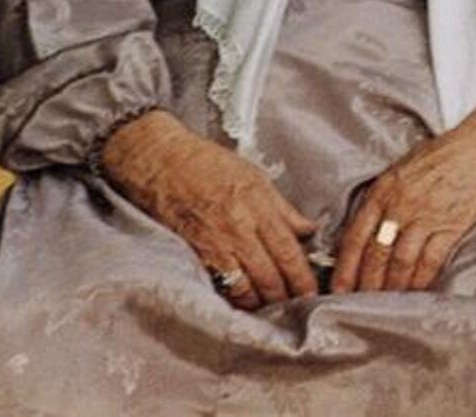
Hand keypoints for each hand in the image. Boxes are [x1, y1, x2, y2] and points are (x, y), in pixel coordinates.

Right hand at [100, 110, 316, 310]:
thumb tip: (308, 231)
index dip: (302, 278)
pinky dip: (233, 300)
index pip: (288, 252)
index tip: (313, 293)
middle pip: (269, 276)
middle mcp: (239, 231)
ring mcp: (215, 247)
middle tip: (298, 309)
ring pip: (245, 289)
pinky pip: (218, 288)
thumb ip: (283, 209)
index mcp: (259, 207)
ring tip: (272, 311)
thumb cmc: (210, 165)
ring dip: (261, 304)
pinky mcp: (193, 258)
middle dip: (286, 297)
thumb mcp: (256, 177)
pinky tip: (242, 305)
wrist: (162, 164)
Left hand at [331, 130, 475, 293]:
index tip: (338, 288)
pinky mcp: (450, 227)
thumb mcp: (403, 167)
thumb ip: (384, 196)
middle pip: (375, 255)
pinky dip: (420, 281)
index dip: (344, 267)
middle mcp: (401, 205)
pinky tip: (415, 292)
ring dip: (391, 287)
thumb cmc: (444, 155)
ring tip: (385, 303)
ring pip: (399, 263)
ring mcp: (426, 217)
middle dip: (365, 284)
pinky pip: (429, 262)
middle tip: (358, 303)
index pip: (355, 235)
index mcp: (385, 188)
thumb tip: (366, 227)